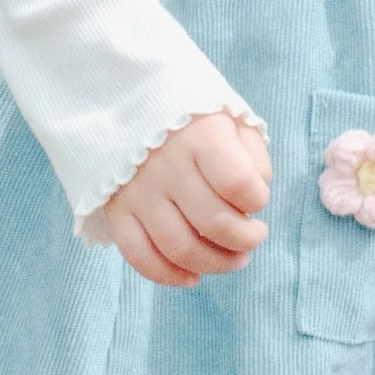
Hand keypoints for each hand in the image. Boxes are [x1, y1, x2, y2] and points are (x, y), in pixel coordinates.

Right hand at [96, 112, 271, 287]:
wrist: (123, 97)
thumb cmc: (190, 113)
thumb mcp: (230, 117)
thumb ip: (252, 155)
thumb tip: (256, 198)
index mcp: (200, 136)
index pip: (237, 183)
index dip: (257, 200)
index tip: (257, 199)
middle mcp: (167, 166)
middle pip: (213, 223)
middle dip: (245, 240)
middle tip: (255, 237)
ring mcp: (138, 192)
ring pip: (179, 248)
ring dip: (215, 264)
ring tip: (236, 259)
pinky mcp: (117, 211)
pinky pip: (139, 255)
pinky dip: (168, 275)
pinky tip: (193, 277)